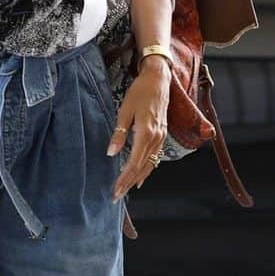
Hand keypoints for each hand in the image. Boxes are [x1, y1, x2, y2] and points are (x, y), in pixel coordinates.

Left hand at [108, 57, 170, 200]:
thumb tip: (111, 153)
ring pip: (150, 164)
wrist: (158, 79)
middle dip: (128, 183)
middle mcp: (156, 138)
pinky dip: (147, 169)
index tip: (115, 190)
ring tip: (126, 190)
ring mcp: (161, 137)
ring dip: (138, 179)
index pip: (133, 163)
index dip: (124, 179)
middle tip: (116, 196)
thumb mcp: (124, 111)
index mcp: (146, 133)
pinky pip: (155, 157)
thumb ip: (119, 134)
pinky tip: (141, 176)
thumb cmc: (139, 92)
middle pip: (142, 168)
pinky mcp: (162, 134)